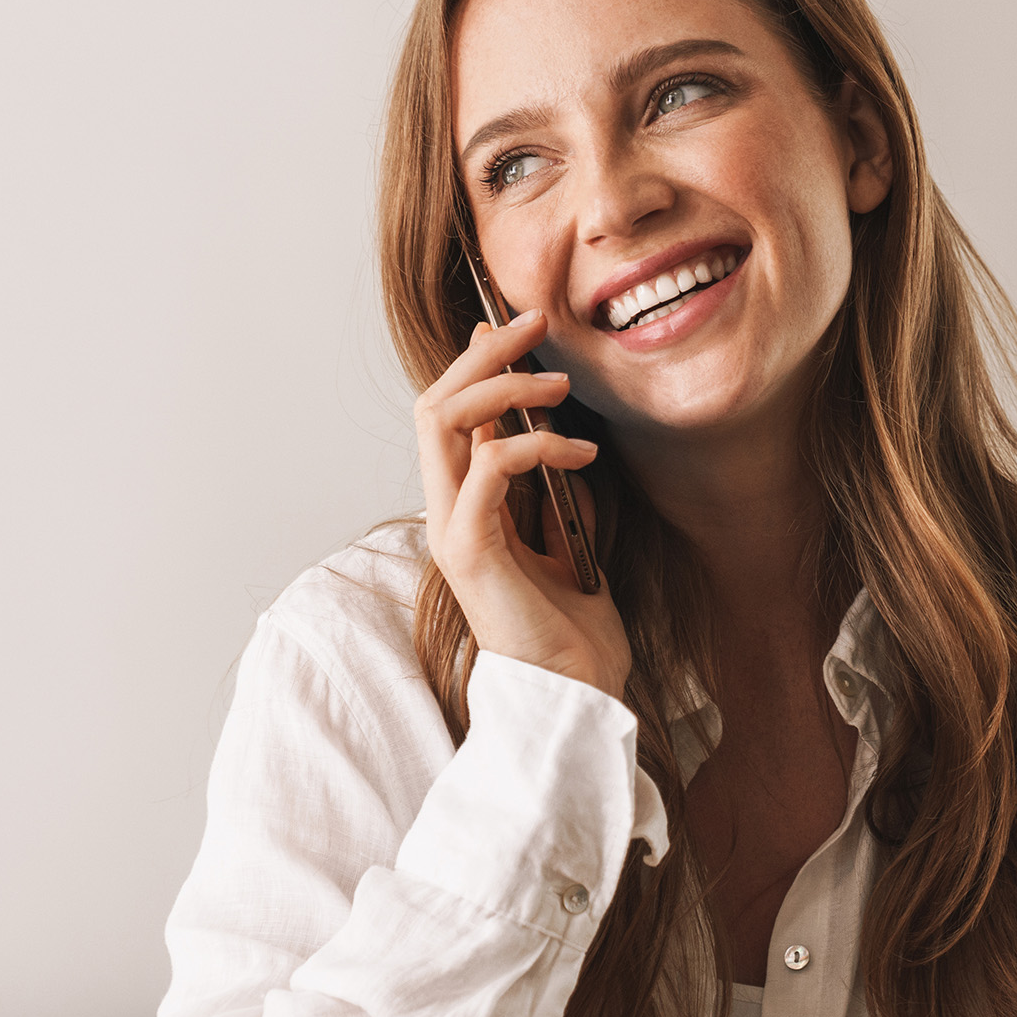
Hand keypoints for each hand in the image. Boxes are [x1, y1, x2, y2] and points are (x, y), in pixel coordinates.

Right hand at [416, 309, 630, 699]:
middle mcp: (448, 511)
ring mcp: (452, 528)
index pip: (453, 415)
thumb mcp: (569, 544)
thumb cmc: (573, 629)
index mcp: (467, 507)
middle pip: (436, 403)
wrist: (574, 691)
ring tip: (560, 384)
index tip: (521, 329)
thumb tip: (563, 444)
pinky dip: (534, 445)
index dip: (478, 363)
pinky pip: (488, 466)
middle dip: (484, 354)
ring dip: (503, 387)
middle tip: (536, 325)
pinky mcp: (471, 548)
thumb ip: (555, 497)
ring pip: (445, 421)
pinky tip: (580, 453)